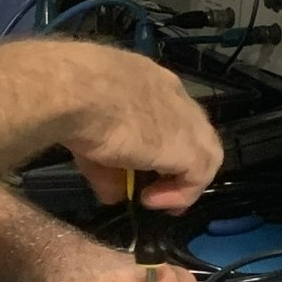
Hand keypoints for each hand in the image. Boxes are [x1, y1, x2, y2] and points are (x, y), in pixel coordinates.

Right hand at [50, 45, 223, 210]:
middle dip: (179, 162)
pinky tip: (151, 200)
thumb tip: (113, 195)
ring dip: (183, 180)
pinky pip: (198, 176)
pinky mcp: (190, 146)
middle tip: (158, 189)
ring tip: (157, 200)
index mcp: (151, 81)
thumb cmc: (76, 101)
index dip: (162, 142)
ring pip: (205, 152)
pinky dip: (179, 193)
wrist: (79, 93)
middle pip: (193, 131)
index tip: (146, 167)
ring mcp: (187, 119)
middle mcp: (175, 95)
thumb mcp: (91, 135)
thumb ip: (108, 167)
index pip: (169, 112)